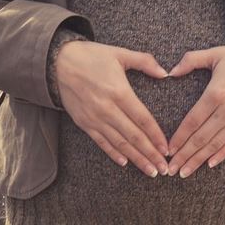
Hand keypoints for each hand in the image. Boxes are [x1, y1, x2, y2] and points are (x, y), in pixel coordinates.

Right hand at [56, 40, 169, 176]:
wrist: (57, 63)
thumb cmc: (90, 56)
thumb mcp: (119, 54)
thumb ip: (144, 62)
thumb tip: (165, 73)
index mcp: (119, 92)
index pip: (143, 119)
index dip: (156, 136)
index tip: (167, 149)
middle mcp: (107, 109)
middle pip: (134, 136)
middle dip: (150, 154)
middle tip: (164, 168)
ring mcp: (95, 118)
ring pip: (119, 143)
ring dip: (136, 159)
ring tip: (150, 171)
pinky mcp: (84, 123)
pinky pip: (101, 142)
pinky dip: (113, 153)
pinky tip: (125, 162)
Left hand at [166, 45, 224, 177]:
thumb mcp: (215, 54)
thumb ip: (191, 60)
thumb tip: (170, 72)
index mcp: (216, 93)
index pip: (192, 121)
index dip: (179, 137)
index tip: (168, 150)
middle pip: (201, 138)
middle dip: (184, 155)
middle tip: (170, 170)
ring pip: (215, 145)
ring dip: (198, 160)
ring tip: (184, 172)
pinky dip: (220, 155)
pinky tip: (208, 164)